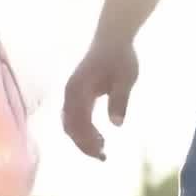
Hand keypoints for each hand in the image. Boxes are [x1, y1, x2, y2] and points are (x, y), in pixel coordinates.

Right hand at [62, 41, 139, 160]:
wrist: (111, 38)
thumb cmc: (120, 57)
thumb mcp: (126, 78)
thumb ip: (120, 100)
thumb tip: (117, 124)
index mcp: (78, 90)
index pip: (78, 123)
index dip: (88, 141)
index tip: (102, 153)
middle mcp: (69, 94)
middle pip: (70, 127)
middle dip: (84, 144)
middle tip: (103, 157)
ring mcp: (70, 95)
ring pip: (69, 124)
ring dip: (82, 139)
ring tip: (102, 148)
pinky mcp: (75, 95)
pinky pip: (72, 118)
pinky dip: (82, 130)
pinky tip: (98, 136)